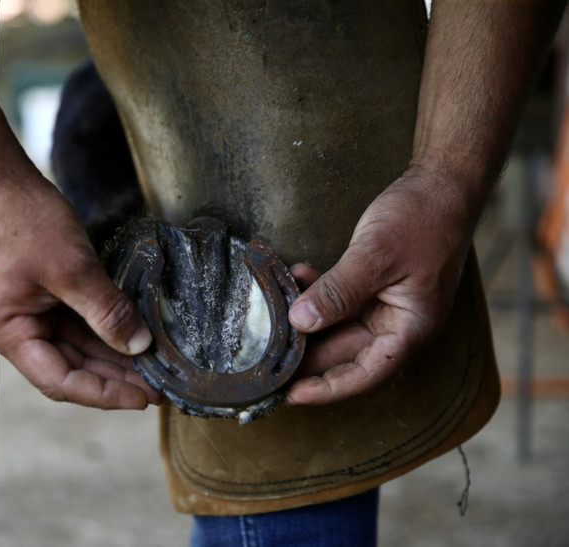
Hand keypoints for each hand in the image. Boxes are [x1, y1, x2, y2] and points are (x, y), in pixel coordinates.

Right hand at [0, 175, 158, 409]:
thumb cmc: (22, 220)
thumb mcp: (72, 269)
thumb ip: (107, 312)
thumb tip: (140, 346)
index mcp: (9, 334)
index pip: (62, 381)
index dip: (105, 394)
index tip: (143, 398)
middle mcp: (15, 331)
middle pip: (71, 368)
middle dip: (115, 379)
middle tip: (159, 388)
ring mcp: (27, 313)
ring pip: (76, 347)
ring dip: (112, 356)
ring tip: (153, 368)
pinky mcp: (40, 295)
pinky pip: (75, 323)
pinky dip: (104, 330)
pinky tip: (134, 337)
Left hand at [285, 170, 476, 404]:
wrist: (441, 185)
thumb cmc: (423, 219)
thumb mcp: (375, 256)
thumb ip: (338, 292)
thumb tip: (301, 321)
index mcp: (410, 328)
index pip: (364, 373)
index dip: (326, 388)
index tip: (291, 395)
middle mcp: (397, 323)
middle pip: (344, 353)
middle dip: (306, 356)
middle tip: (266, 361)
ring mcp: (383, 305)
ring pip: (336, 326)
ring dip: (305, 320)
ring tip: (272, 318)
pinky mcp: (371, 285)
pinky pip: (337, 299)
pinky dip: (315, 291)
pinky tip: (296, 277)